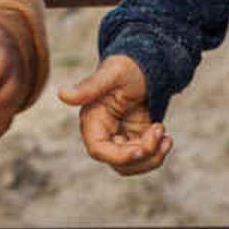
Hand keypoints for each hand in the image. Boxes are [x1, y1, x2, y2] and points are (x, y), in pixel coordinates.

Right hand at [58, 53, 168, 177]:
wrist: (145, 64)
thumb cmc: (127, 65)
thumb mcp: (111, 74)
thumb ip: (89, 87)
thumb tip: (62, 94)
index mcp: (93, 120)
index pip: (99, 150)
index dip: (119, 156)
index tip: (141, 150)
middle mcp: (104, 133)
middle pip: (119, 162)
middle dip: (143, 153)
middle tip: (159, 129)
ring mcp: (121, 138)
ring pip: (133, 165)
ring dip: (153, 157)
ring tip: (164, 135)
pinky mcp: (136, 139)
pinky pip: (145, 158)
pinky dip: (158, 152)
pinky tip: (166, 138)